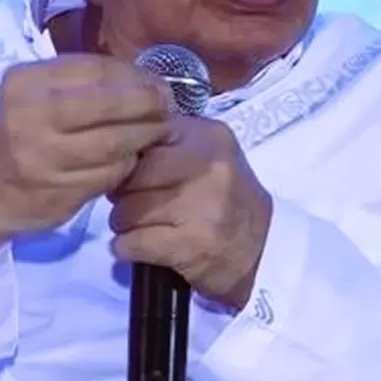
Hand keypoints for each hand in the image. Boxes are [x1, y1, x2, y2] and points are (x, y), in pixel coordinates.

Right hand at [0, 54, 172, 261]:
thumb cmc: (16, 130)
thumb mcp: (34, 93)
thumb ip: (81, 82)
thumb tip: (145, 79)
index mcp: (27, 83)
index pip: (97, 71)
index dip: (136, 76)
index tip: (158, 83)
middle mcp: (31, 118)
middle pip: (109, 105)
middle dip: (148, 104)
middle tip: (167, 107)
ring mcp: (43, 159)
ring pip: (115, 143)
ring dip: (145, 136)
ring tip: (157, 131)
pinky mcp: (57, 193)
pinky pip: (109, 175)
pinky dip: (127, 165)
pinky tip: (130, 159)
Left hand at [107, 116, 272, 309]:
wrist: (263, 247)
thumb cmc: (225, 195)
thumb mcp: (208, 152)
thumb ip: (168, 140)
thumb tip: (117, 145)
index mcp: (206, 135)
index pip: (145, 133)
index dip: (129, 155)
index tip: (133, 171)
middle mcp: (207, 166)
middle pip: (132, 173)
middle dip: (121, 192)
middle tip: (131, 202)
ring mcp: (202, 206)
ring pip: (127, 210)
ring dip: (123, 223)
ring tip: (140, 225)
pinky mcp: (192, 245)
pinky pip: (133, 242)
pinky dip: (126, 247)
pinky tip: (137, 246)